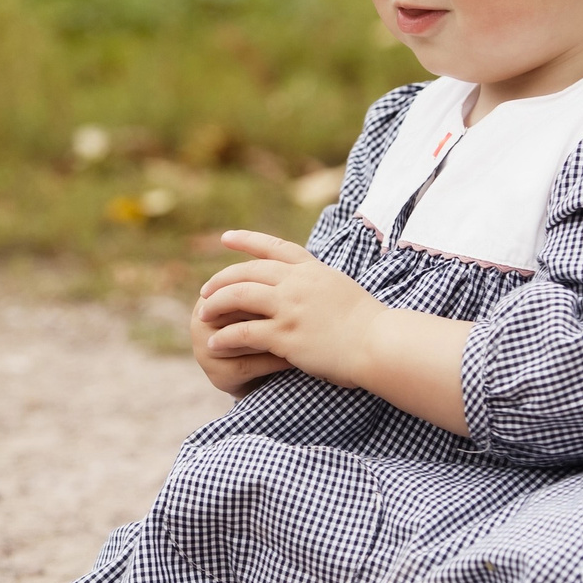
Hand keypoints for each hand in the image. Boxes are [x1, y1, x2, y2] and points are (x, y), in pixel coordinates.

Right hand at [190, 247, 292, 395]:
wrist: (268, 370)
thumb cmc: (271, 325)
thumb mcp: (267, 300)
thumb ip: (268, 279)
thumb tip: (288, 252)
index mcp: (210, 294)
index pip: (238, 281)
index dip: (267, 281)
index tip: (297, 277)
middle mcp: (200, 319)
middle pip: (238, 308)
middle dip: (269, 306)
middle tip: (302, 302)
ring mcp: (205, 349)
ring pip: (244, 337)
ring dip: (275, 334)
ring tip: (305, 331)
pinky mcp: (219, 375)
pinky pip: (251, 364)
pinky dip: (275, 361)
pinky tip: (297, 359)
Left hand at [193, 231, 386, 388]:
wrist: (379, 343)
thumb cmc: (369, 324)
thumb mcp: (343, 289)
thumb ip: (319, 283)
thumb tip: (310, 282)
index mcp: (312, 270)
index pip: (274, 247)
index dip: (248, 240)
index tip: (226, 238)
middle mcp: (297, 283)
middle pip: (247, 272)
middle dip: (221, 280)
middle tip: (205, 291)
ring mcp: (289, 307)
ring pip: (239, 296)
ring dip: (216, 305)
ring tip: (202, 315)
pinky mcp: (285, 335)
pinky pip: (244, 332)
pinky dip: (225, 337)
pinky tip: (214, 344)